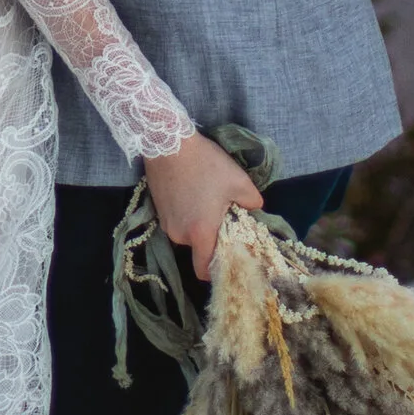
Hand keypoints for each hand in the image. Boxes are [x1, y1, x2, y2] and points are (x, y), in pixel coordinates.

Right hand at [143, 131, 267, 282]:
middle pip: (198, 249)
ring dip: (199, 225)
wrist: (168, 143)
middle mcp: (179, 234)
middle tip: (224, 217)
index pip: (204, 270)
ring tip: (208, 201)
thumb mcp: (239, 181)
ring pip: (188, 234)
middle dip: (212, 239)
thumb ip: (253, 202)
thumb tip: (254, 210)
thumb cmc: (206, 164)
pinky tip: (194, 194)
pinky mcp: (159, 210)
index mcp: (200, 233)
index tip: (229, 259)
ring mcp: (166, 223)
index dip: (217, 270)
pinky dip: (188, 215)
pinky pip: (178, 222)